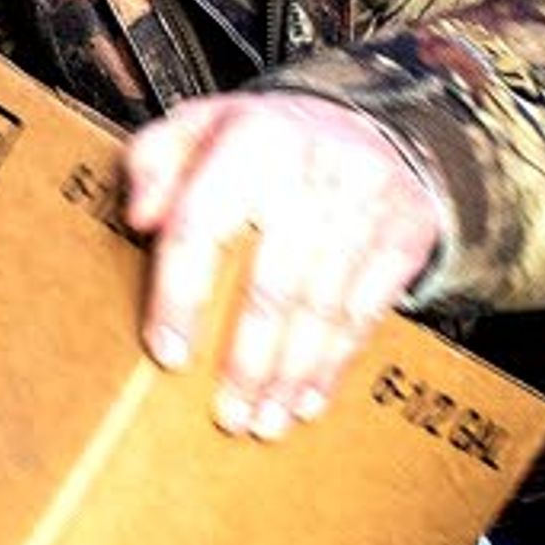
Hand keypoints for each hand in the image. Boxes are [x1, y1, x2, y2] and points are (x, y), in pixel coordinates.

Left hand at [121, 92, 448, 439]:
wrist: (366, 122)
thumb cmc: (260, 143)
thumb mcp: (195, 128)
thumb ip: (151, 162)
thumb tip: (138, 219)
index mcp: (249, 140)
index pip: (201, 228)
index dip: (180, 297)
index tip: (169, 355)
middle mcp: (312, 168)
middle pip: (271, 284)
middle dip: (247, 361)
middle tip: (227, 415)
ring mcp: (367, 201)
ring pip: (322, 307)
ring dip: (291, 375)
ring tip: (265, 421)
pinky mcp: (406, 230)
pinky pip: (369, 310)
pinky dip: (336, 363)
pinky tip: (310, 398)